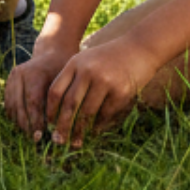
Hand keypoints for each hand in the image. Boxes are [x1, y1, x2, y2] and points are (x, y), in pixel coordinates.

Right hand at [5, 39, 73, 141]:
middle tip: (35, 140)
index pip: (32, 102)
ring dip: (19, 123)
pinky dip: (15, 116)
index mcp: (34, 73)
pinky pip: (9, 103)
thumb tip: (56, 128)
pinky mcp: (9, 83)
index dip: (35, 122)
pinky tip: (24, 126)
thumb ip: (59, 102)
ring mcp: (12, 78)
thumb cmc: (64, 70)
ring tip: (29, 135)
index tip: (40, 137)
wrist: (53, 52)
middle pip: (19, 106)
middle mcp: (19, 74)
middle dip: (26, 125)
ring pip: (11, 106)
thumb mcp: (65, 83)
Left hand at [45, 36, 164, 147]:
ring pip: (87, 112)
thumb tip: (60, 111)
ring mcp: (105, 81)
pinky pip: (105, 114)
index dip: (50, 110)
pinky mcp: (121, 91)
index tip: (49, 124)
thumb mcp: (87, 60)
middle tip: (58, 141)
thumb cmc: (110, 57)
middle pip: (69, 104)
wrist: (140, 48)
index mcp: (75, 63)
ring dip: (80, 130)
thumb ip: (73, 78)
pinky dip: (98, 126)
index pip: (56, 91)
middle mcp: (88, 71)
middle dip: (62, 126)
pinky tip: (94, 132)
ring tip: (76, 142)